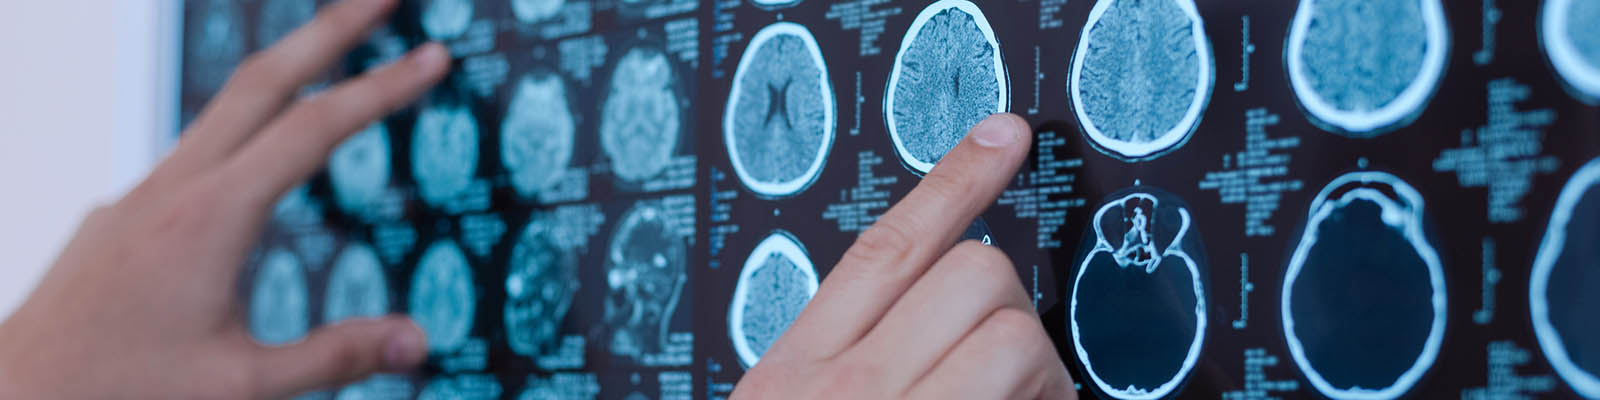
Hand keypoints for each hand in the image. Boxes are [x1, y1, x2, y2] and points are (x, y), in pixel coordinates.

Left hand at [0, 0, 448, 397]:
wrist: (12, 397)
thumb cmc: (112, 390)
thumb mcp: (241, 385)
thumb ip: (335, 357)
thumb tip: (415, 341)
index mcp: (211, 219)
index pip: (315, 128)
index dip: (383, 87)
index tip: (429, 58)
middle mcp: (170, 190)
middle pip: (262, 80)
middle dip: (329, 29)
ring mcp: (136, 197)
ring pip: (221, 110)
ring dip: (283, 72)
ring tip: (327, 55)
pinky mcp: (117, 218)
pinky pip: (190, 154)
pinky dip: (240, 130)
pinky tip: (253, 164)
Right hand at [730, 114, 1074, 398]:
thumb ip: (837, 367)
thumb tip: (925, 319)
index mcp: (792, 373)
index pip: (886, 247)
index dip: (956, 182)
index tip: (1002, 138)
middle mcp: (846, 390)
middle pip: (973, 272)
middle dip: (1009, 312)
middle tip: (1010, 374)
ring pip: (1015, 331)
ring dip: (1039, 373)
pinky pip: (1032, 396)